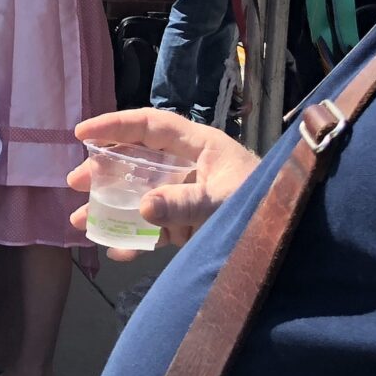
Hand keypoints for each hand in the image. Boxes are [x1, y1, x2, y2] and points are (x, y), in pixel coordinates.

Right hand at [66, 109, 261, 260]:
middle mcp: (190, 167)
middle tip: (74, 183)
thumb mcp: (224, 202)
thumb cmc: (265, 205)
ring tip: (81, 222)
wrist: (301, 241)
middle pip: (137, 161)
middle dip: (103, 172)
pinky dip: (135, 239)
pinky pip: (156, 229)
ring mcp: (189, 197)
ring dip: (110, 209)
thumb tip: (143, 207)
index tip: (81, 134)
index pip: (150, 125)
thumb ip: (184, 203)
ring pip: (140, 197)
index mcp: (200, 146)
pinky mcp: (192, 226)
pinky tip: (116, 250)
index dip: (114, 126)